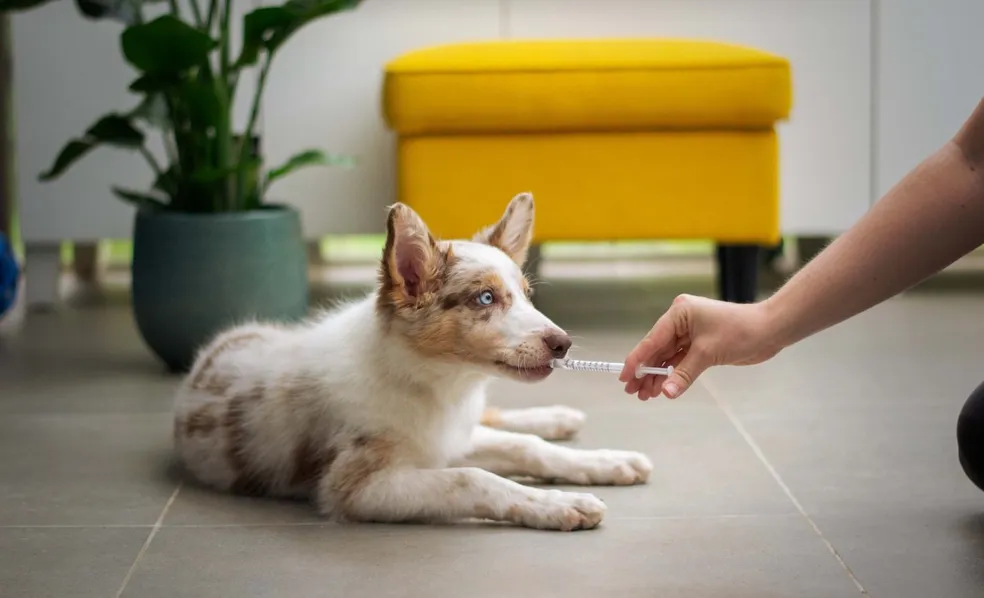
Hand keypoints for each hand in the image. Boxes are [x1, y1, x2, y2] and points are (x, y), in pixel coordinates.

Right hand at [619, 294, 781, 399]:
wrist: (769, 330)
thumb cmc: (740, 332)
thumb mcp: (707, 353)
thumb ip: (684, 374)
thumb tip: (666, 393)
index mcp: (679, 313)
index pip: (652, 340)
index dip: (637, 360)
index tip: (624, 377)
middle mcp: (681, 320)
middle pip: (657, 349)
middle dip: (646, 372)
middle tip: (633, 392)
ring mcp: (690, 332)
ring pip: (667, 357)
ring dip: (658, 376)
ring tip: (646, 395)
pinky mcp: (699, 344)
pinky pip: (680, 360)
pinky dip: (672, 374)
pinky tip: (663, 388)